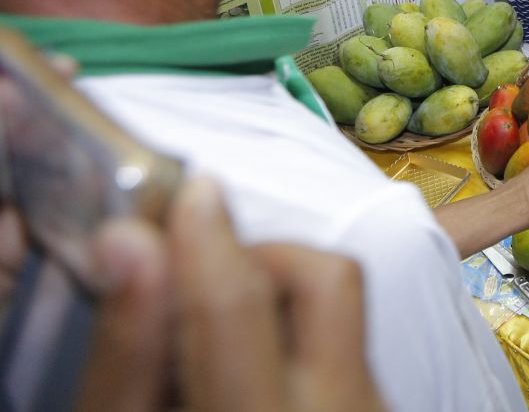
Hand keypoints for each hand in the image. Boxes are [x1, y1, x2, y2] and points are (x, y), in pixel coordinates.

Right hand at [79, 177, 384, 411]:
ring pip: (346, 312)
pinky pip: (354, 355)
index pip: (237, 307)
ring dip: (285, 298)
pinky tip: (261, 378)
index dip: (208, 239)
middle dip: (262, 255)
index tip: (190, 194)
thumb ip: (130, 358)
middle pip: (325, 281)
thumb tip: (134, 244)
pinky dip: (304, 345)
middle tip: (201, 274)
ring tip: (223, 339)